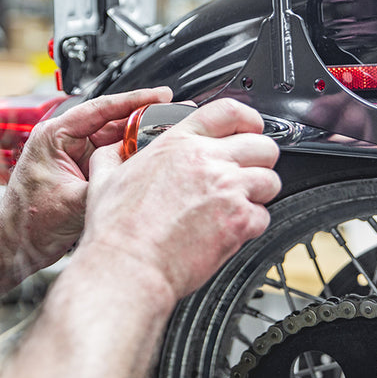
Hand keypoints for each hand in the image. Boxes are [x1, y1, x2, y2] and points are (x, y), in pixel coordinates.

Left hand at [0, 87, 172, 293]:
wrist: (12, 248)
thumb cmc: (26, 223)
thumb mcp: (74, 202)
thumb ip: (108, 183)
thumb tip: (141, 172)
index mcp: (54, 135)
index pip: (101, 108)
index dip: (136, 100)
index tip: (162, 95)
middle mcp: (63, 140)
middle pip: (113, 123)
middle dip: (143, 121)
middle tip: (173, 117)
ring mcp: (73, 156)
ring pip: (115, 142)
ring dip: (138, 143)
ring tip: (167, 141)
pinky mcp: (80, 172)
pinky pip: (111, 160)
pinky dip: (128, 161)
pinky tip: (148, 164)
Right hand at [80, 98, 280, 298]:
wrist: (129, 266)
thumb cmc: (117, 230)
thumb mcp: (105, 178)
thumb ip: (113, 156)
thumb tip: (113, 151)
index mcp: (178, 144)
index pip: (229, 111)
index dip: (247, 118)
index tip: (250, 128)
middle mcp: (207, 161)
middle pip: (262, 144)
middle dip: (259, 158)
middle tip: (246, 171)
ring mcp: (227, 189)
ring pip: (271, 179)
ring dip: (258, 192)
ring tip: (238, 203)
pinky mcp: (239, 221)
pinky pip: (263, 216)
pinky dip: (252, 223)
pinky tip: (230, 229)